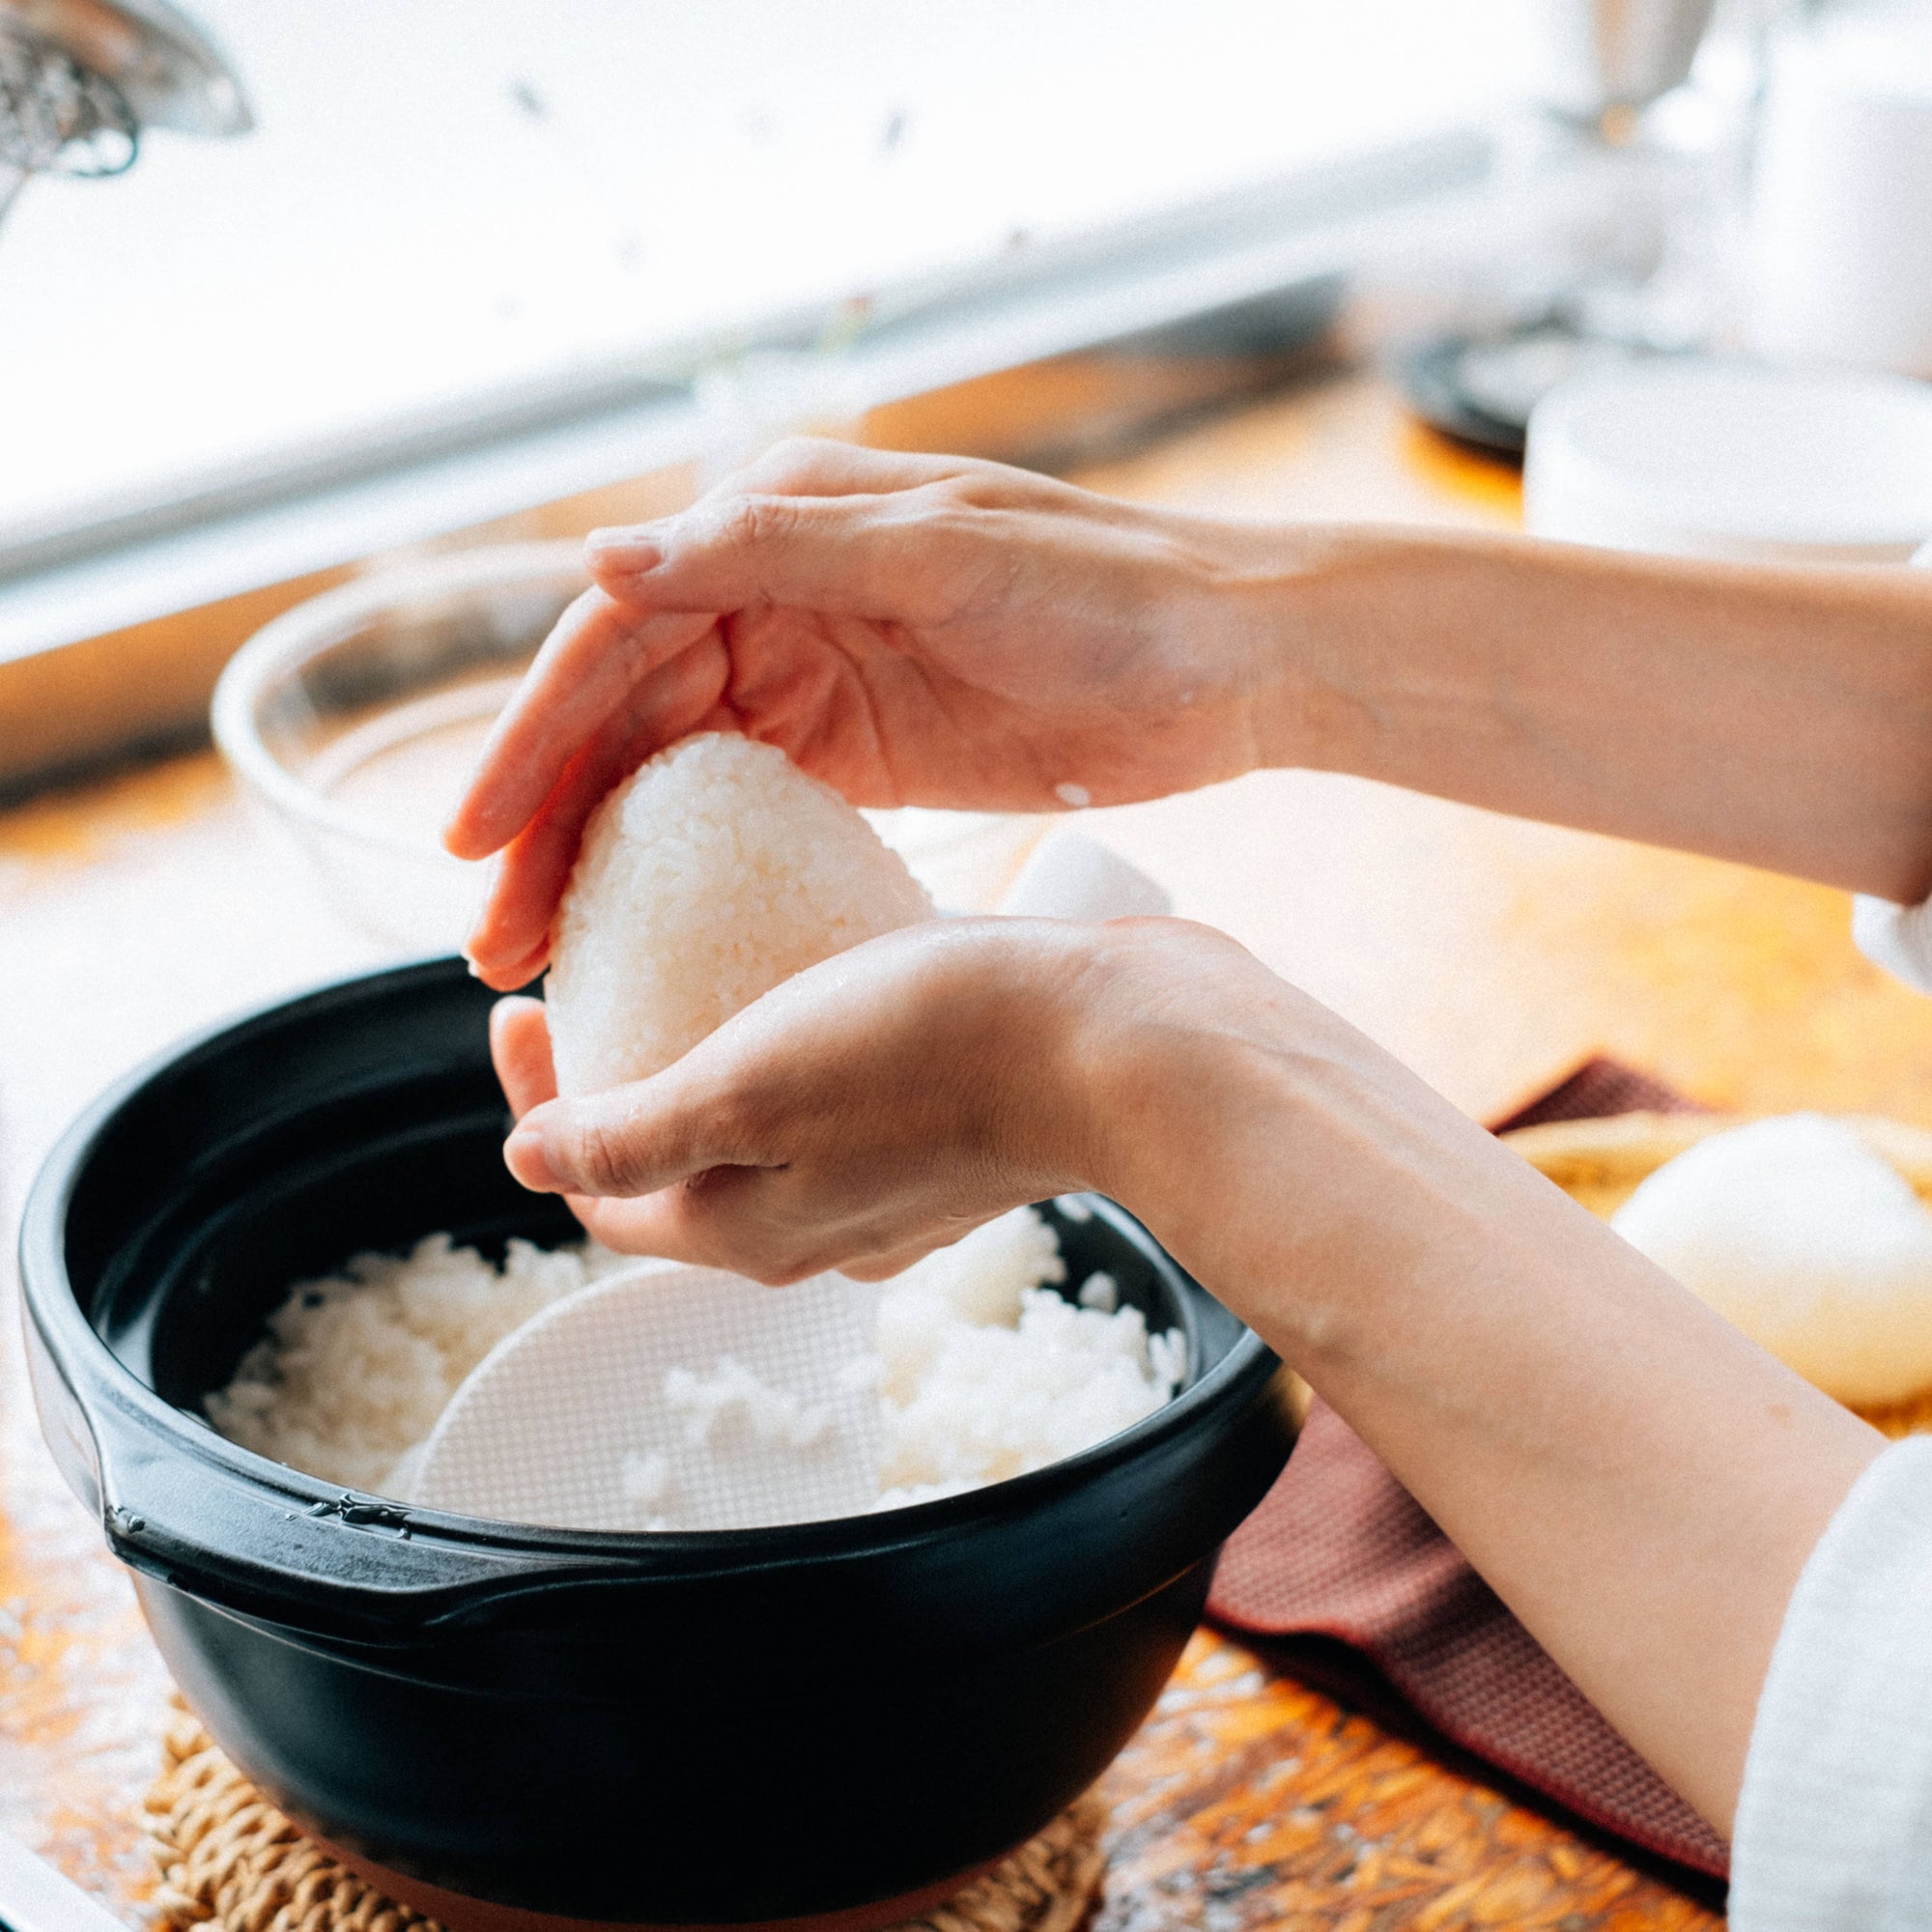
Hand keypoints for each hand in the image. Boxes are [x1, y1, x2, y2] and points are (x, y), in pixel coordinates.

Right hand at [447, 439, 1315, 986]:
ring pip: (667, 775)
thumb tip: (599, 558)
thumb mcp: (938, 557)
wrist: (1228, 661)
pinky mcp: (856, 751)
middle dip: (549, 826)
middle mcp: (772, 594)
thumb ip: (770, 553)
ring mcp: (813, 677)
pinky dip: (683, 870)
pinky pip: (740, 812)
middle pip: (623, 718)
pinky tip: (641, 932)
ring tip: (543, 959)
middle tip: (497, 942)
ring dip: (598, 862)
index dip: (534, 736)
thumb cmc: (1104, 590)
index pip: (617, 635)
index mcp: (774, 524)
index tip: (473, 838)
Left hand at [488, 913, 1273, 1280]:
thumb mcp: (749, 1087)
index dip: (536, 1105)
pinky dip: (796, 1051)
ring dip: (709, 1061)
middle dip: (619, 1082)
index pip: (598, 1191)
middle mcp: (815, 1230)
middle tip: (601, 977)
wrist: (1122, 1048)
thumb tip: (527, 1164)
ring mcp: (889, 1190)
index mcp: (748, 1229)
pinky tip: (814, 970)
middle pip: (675, 1168)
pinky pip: (839, 1103)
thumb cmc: (938, 1053)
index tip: (520, 1002)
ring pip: (762, 1136)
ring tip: (699, 963)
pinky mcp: (947, 1138)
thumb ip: (632, 1138)